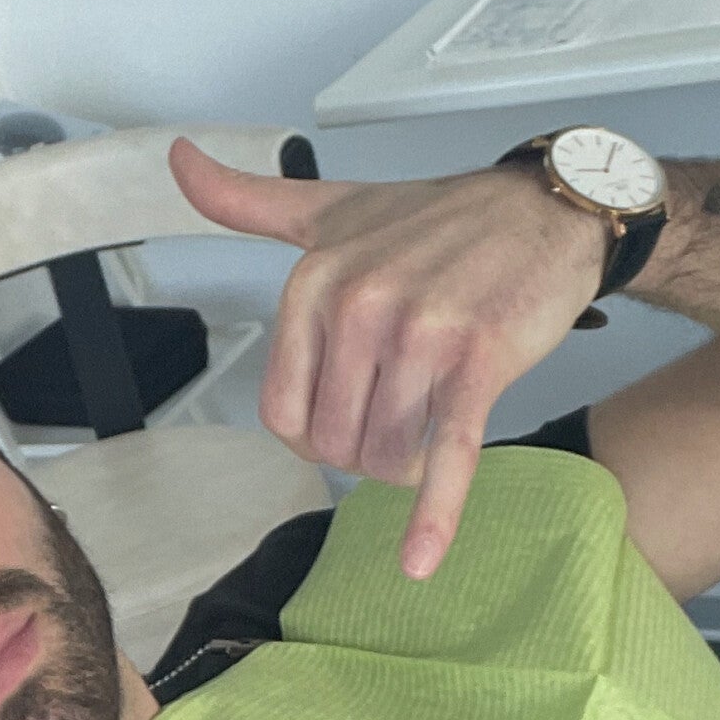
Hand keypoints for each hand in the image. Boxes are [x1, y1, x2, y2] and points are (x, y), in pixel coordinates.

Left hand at [170, 138, 608, 576]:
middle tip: (400, 419)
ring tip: (432, 426)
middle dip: (364, 450)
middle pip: (335, 443)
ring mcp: (420, 336)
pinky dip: (434, 516)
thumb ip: (247, 200)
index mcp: (315, 281)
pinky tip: (419, 560)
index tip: (344, 422)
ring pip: (386, 456)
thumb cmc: (438, 220)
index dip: (313, 437)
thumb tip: (175, 159)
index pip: (283, 413)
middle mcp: (360, 306)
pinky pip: (447, 455)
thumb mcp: (332, 209)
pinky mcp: (478, 363)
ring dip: (407, 466)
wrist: (544, 210)